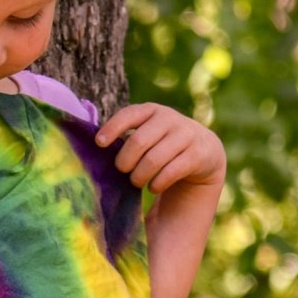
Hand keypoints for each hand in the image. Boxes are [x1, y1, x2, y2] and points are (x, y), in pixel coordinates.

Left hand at [94, 103, 226, 194]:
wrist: (203, 150)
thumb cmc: (162, 143)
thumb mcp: (147, 132)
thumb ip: (126, 134)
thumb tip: (94, 144)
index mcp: (151, 110)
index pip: (129, 114)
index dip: (112, 128)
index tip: (99, 144)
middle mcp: (169, 118)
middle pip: (138, 142)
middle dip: (125, 161)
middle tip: (122, 171)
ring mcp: (186, 135)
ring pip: (153, 159)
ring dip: (139, 176)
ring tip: (137, 181)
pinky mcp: (198, 154)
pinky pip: (171, 172)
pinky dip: (157, 183)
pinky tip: (153, 187)